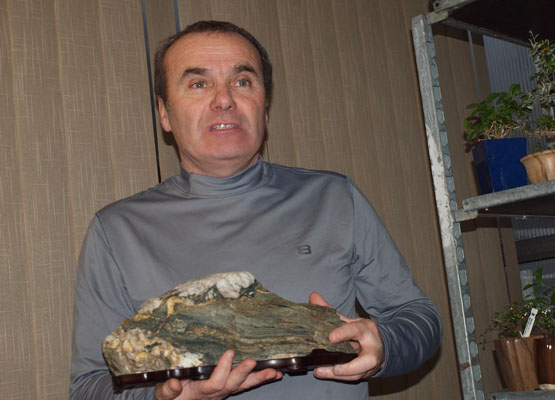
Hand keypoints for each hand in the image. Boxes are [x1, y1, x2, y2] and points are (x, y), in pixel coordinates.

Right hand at [154, 350, 281, 399]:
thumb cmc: (171, 396)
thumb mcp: (164, 394)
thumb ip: (167, 390)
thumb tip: (175, 383)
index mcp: (200, 392)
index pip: (214, 383)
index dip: (223, 369)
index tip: (229, 352)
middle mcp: (216, 393)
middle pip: (232, 385)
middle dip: (243, 373)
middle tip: (252, 361)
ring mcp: (224, 391)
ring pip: (244, 386)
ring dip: (259, 378)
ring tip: (274, 372)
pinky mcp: (230, 388)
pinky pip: (247, 384)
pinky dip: (261, 379)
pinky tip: (275, 374)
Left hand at [309, 292, 384, 380]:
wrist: (379, 346)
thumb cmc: (361, 332)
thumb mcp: (349, 320)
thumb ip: (331, 311)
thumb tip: (313, 296)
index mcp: (367, 329)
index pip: (356, 330)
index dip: (343, 333)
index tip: (330, 337)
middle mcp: (372, 348)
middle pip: (367, 360)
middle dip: (350, 367)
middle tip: (334, 367)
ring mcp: (370, 363)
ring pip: (358, 373)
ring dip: (339, 374)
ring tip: (320, 371)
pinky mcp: (366, 372)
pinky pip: (353, 378)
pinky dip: (338, 377)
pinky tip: (323, 373)